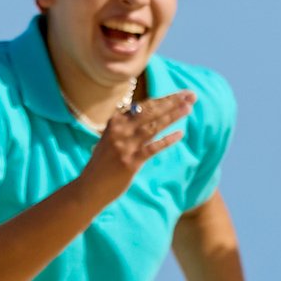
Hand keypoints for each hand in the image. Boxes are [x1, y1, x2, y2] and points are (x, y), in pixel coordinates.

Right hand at [70, 87, 197, 197]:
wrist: (89, 187)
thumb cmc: (102, 163)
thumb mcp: (111, 139)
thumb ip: (126, 126)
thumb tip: (146, 115)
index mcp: (115, 122)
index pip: (144, 106)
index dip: (164, 99)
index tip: (181, 93)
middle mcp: (119, 130)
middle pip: (151, 111)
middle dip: (172, 101)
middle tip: (190, 94)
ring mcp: (125, 146)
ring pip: (153, 126)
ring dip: (172, 116)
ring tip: (188, 107)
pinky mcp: (130, 162)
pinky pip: (153, 148)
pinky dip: (167, 140)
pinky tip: (180, 134)